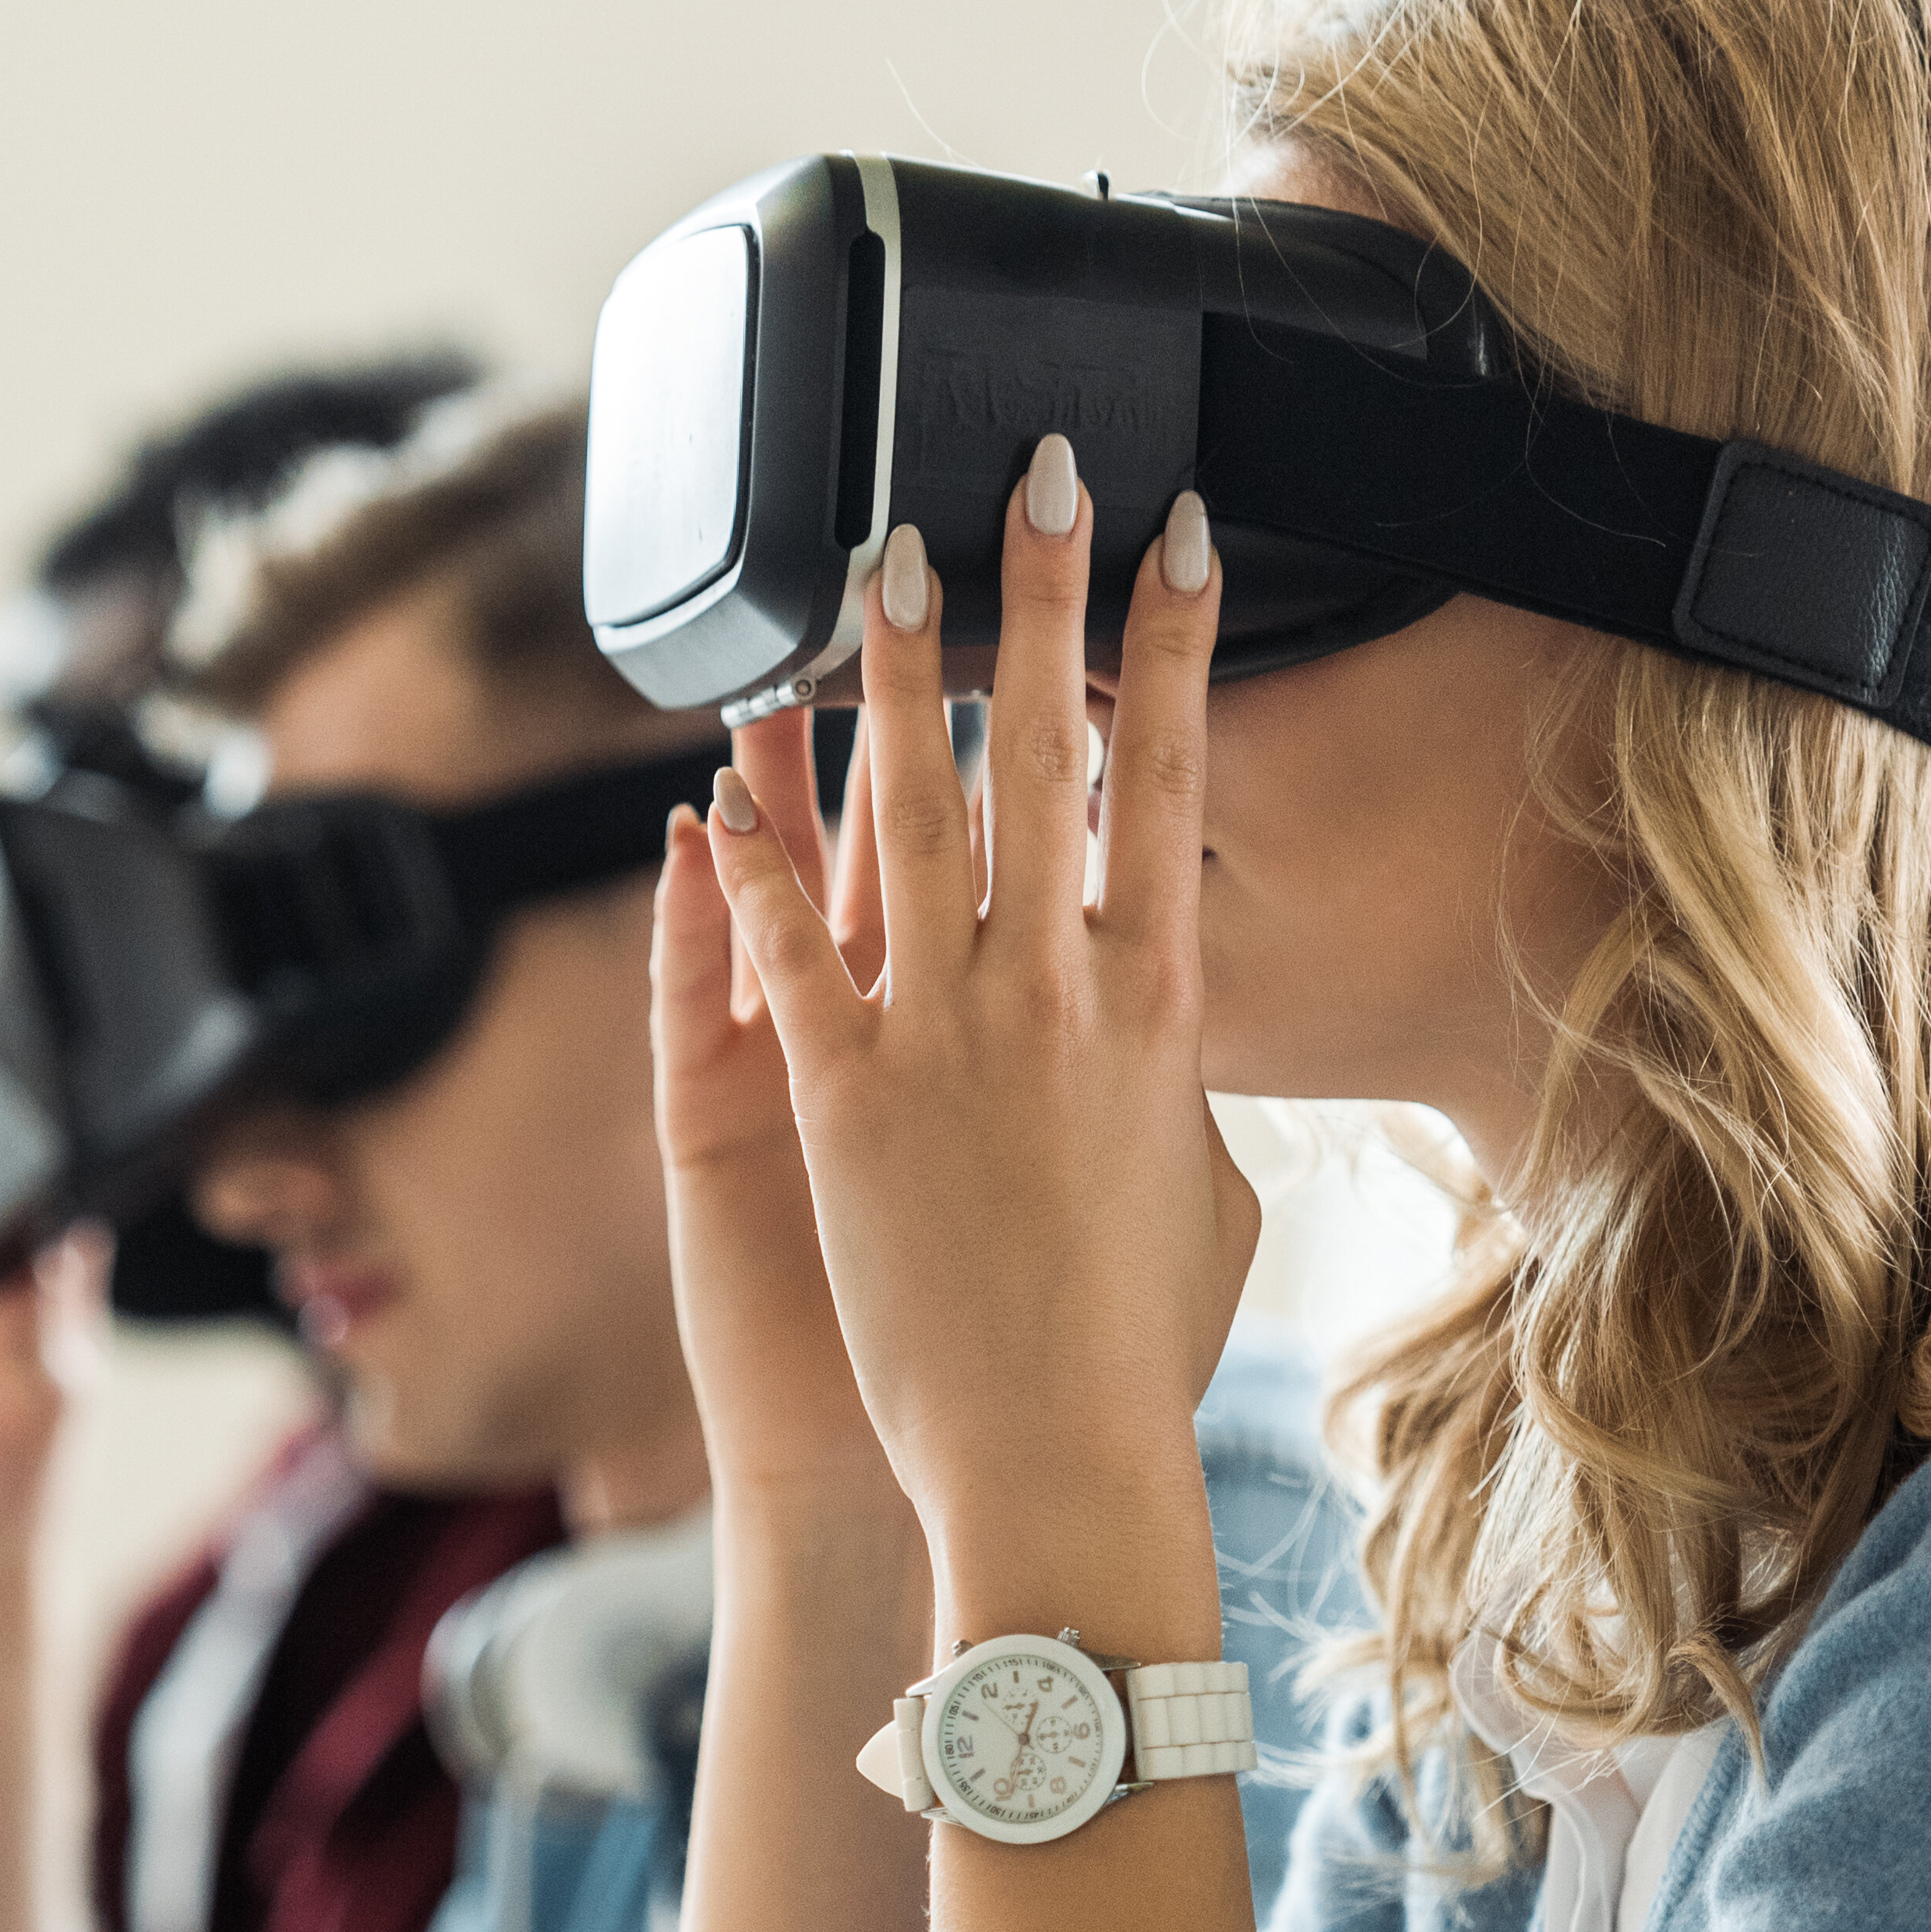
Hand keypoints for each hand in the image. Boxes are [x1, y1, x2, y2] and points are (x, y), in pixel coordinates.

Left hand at [697, 454, 1264, 1565]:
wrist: (1056, 1460)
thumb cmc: (1141, 1350)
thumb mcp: (1208, 1199)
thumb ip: (1187, 1097)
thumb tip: (1177, 1043)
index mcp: (1161, 1008)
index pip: (1170, 780)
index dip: (1172, 643)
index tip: (1177, 536)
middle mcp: (1056, 993)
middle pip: (1047, 750)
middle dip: (1040, 593)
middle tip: (1032, 471)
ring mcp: (944, 1036)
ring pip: (912, 809)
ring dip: (894, 671)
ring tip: (879, 554)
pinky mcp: (837, 1095)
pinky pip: (783, 943)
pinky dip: (751, 856)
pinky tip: (722, 780)